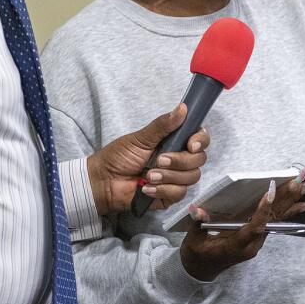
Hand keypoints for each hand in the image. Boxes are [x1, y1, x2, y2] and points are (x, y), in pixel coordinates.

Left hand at [85, 104, 209, 214]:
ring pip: (191, 177)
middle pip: (199, 159)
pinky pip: (179, 193)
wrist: (103, 181)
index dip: (201, 141)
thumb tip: (183, 108)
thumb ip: (163, 125)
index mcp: (174, 142)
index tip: (191, 145)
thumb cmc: (119, 156)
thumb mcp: (140, 138)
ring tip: (147, 176)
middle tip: (158, 161)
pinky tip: (146, 188)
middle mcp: (179, 159)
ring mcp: (176, 178)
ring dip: (169, 177)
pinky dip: (163, 190)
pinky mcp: (170, 195)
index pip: (200, 139)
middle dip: (180, 161)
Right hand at [179, 175, 304, 281]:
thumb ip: (198, 224)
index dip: (263, 211)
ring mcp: (257, 242)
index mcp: (236, 247)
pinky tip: (301, 203)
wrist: (202, 269)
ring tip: (304, 187)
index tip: (270, 191)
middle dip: (284, 201)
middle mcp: (251, 245)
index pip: (254, 228)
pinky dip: (287, 211)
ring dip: (289, 203)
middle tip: (298, 183)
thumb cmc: (198, 253)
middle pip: (271, 221)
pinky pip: (275, 223)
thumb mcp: (194, 240)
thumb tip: (198, 210)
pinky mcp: (258, 238)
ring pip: (276, 221)